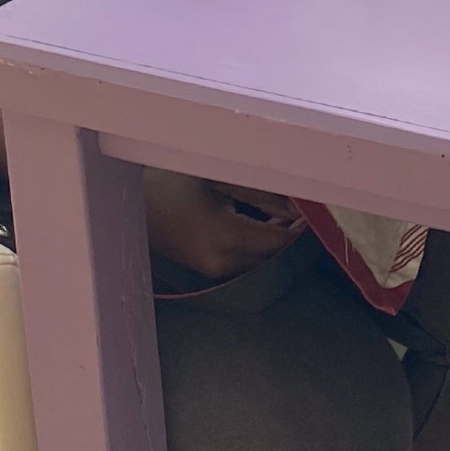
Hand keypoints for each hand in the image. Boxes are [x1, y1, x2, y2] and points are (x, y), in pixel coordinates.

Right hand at [142, 169, 305, 280]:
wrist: (134, 208)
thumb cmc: (174, 184)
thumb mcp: (219, 179)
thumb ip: (260, 193)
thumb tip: (296, 207)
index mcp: (226, 234)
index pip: (278, 240)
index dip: (300, 228)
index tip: (315, 209)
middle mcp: (222, 260)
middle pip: (273, 254)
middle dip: (291, 234)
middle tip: (306, 210)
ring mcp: (214, 270)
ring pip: (260, 260)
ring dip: (275, 241)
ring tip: (286, 213)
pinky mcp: (210, 271)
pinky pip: (245, 261)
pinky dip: (259, 245)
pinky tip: (263, 222)